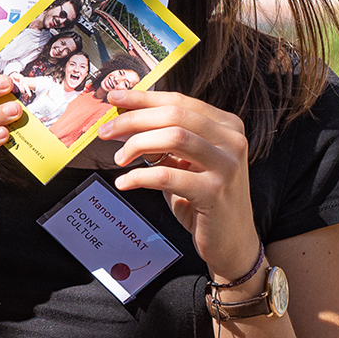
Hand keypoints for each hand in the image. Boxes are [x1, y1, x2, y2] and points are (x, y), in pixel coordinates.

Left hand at [102, 90, 260, 282]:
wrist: (231, 240)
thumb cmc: (203, 198)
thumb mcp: (186, 161)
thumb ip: (164, 138)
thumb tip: (123, 118)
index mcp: (226, 125)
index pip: (179, 101)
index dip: (143, 98)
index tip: (114, 97)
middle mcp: (232, 140)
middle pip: (174, 115)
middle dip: (134, 119)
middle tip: (106, 131)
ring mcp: (227, 166)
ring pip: (174, 137)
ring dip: (137, 144)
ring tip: (118, 158)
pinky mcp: (215, 192)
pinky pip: (167, 175)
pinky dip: (139, 176)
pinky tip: (124, 182)